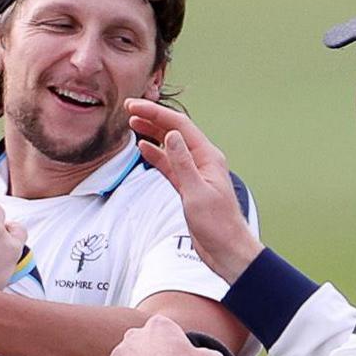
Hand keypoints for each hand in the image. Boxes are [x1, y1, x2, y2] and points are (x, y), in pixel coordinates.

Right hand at [125, 100, 263, 282]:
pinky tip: (143, 148)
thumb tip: (171, 134)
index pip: (179, 126)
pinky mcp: (187, 186)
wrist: (226, 249)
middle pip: (174, 131)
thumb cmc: (218, 225)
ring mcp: (194, 173)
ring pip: (170, 146)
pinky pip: (169, 164)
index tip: (135, 106)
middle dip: (152, 118)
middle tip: (129, 108)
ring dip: (152, 133)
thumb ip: (182, 163)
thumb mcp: (197, 192)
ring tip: (133, 123)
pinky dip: (155, 154)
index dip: (156, 113)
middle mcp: (202, 161)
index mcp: (208, 157)